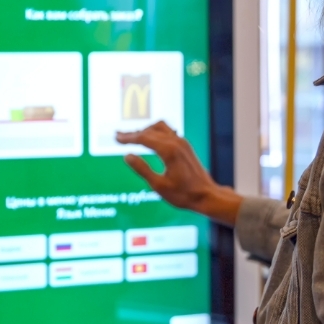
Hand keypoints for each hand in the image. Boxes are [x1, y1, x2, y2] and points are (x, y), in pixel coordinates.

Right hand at [116, 121, 241, 226]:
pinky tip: (151, 140)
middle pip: (150, 131)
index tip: (116, 138)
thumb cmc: (183, 194)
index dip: (128, 137)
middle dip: (134, 133)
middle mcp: (176, 142)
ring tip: (133, 137)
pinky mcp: (186, 146)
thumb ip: (142, 169)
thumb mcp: (158, 185)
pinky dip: (155, 132)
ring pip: (160, 128)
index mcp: (169, 151)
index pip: (144, 138)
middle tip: (119, 137)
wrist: (207, 195)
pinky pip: (168, 132)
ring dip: (145, 130)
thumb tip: (127, 156)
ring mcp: (182, 143)